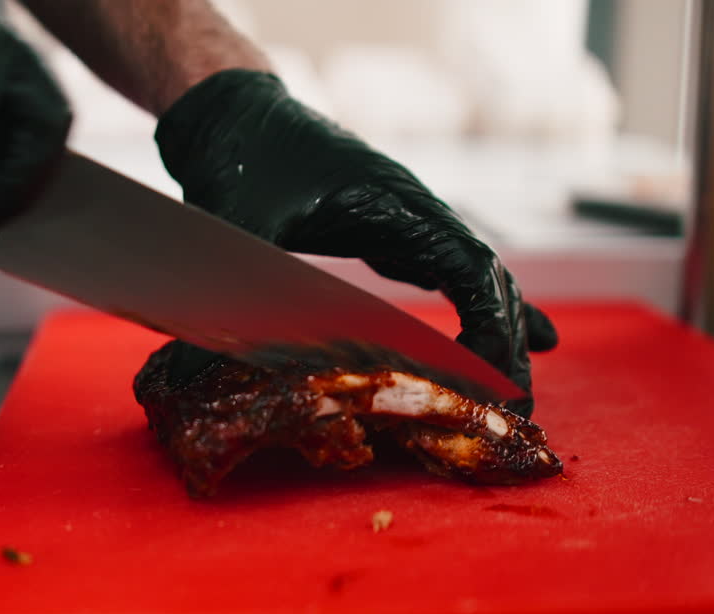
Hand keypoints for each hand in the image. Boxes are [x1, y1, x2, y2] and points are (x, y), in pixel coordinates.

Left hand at [154, 70, 556, 415]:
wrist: (235, 113)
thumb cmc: (241, 159)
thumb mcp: (235, 226)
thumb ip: (231, 291)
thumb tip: (196, 369)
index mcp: (392, 203)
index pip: (468, 265)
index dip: (490, 319)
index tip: (493, 371)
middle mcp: (413, 209)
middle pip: (485, 275)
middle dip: (506, 336)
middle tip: (517, 401)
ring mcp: (408, 218)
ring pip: (475, 273)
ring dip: (500, 324)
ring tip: (516, 385)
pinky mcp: (393, 229)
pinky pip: (450, 270)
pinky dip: (480, 306)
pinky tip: (498, 341)